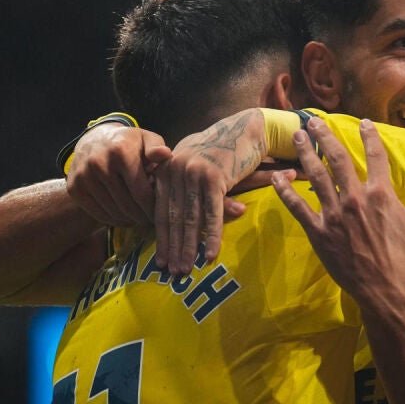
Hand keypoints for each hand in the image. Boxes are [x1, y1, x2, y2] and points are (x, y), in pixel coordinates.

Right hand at [67, 124, 164, 226]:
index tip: (160, 214)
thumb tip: (165, 154)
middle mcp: (99, 163)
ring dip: (129, 220)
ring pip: (113, 212)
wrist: (94, 140)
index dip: (152, 208)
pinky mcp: (74, 188)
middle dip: (142, 217)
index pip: (141, 192)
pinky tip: (124, 219)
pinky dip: (113, 220)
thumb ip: (157, 148)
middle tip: (151, 221)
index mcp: (121, 152)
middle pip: (127, 205)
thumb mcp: (146, 139)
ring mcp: (84, 176)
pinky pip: (97, 213)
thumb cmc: (128, 143)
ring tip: (139, 219)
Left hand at [152, 109, 267, 272]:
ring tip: (187, 269)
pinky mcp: (214, 177)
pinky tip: (209, 255)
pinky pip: (212, 213)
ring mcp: (194, 173)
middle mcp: (175, 170)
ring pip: (190, 218)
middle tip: (172, 273)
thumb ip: (181, 189)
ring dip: (188, 248)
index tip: (161, 261)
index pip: (160, 211)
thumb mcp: (194, 167)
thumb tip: (174, 220)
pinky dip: (211, 237)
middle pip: (172, 218)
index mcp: (166, 170)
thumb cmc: (221, 151)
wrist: (245, 130)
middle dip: (173, 248)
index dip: (162, 239)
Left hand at [272, 118, 404, 310]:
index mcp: (381, 194)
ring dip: (306, 153)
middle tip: (316, 121)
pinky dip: (285, 191)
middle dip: (326, 136)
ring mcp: (335, 215)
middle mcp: (355, 198)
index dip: (369, 135)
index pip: (375, 155)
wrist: (386, 289)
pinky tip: (277, 177)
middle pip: (337, 158)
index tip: (363, 123)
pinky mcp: (319, 232)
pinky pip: (298, 207)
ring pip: (315, 175)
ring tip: (297, 135)